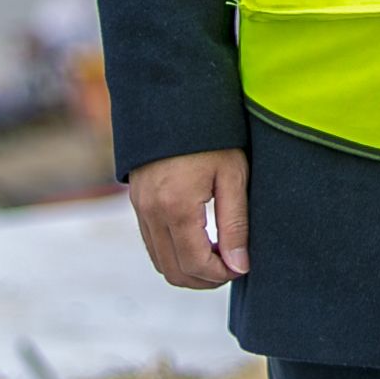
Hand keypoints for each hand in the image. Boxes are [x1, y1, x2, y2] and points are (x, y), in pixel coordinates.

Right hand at [129, 149, 248, 289]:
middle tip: (232, 266)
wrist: (176, 100)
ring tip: (219, 254)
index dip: (221, 275)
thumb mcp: (233, 175)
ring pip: (160, 261)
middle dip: (204, 278)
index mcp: (176, 206)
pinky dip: (174, 253)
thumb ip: (235, 224)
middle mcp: (151, 212)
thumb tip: (239, 267)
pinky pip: (152, 243)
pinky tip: (200, 241)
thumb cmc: (212, 135)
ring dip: (188, 268)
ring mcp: (140, 207)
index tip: (242, 267)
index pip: (196, 264)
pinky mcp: (137, 201)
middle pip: (174, 271)